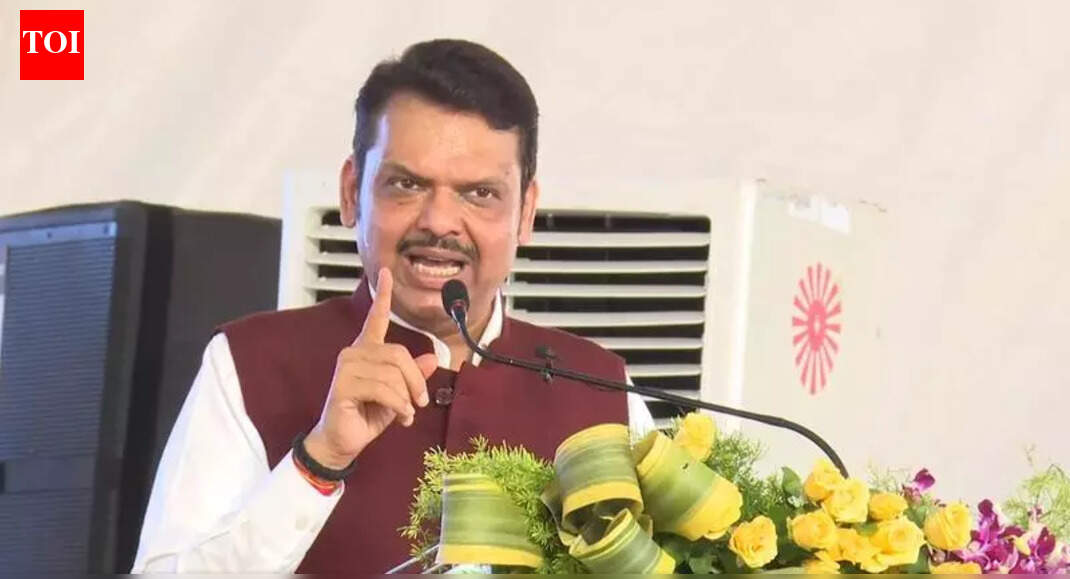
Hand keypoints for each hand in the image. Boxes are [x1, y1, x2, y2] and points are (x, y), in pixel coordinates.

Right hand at [304, 268, 437, 467]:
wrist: (343, 442)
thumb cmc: (368, 415)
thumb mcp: (398, 395)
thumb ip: (412, 376)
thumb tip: (432, 360)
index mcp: (367, 350)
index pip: (376, 318)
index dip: (383, 296)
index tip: (386, 273)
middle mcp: (354, 353)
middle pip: (399, 354)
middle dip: (415, 380)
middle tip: (420, 402)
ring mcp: (346, 367)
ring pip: (392, 373)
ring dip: (407, 398)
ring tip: (406, 414)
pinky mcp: (342, 385)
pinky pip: (383, 388)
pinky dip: (398, 405)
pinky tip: (400, 417)